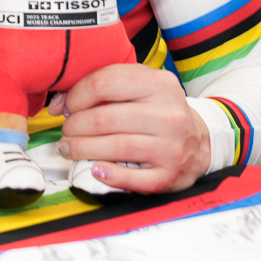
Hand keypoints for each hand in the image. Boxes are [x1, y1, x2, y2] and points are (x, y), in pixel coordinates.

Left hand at [50, 63, 210, 193]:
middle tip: (67, 131)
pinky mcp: (169, 175)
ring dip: (82, 149)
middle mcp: (169, 115)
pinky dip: (107, 174)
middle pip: (104, 118)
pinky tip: (96, 169)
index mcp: (161, 84)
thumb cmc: (160, 112)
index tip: (67, 106)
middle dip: (75, 126)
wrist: (200, 141)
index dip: (76, 96)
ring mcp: (172, 147)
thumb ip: (104, 87)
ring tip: (70, 148)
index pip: (105, 83)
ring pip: (113, 147)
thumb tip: (60, 104)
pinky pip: (130, 178)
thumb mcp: (141, 88)